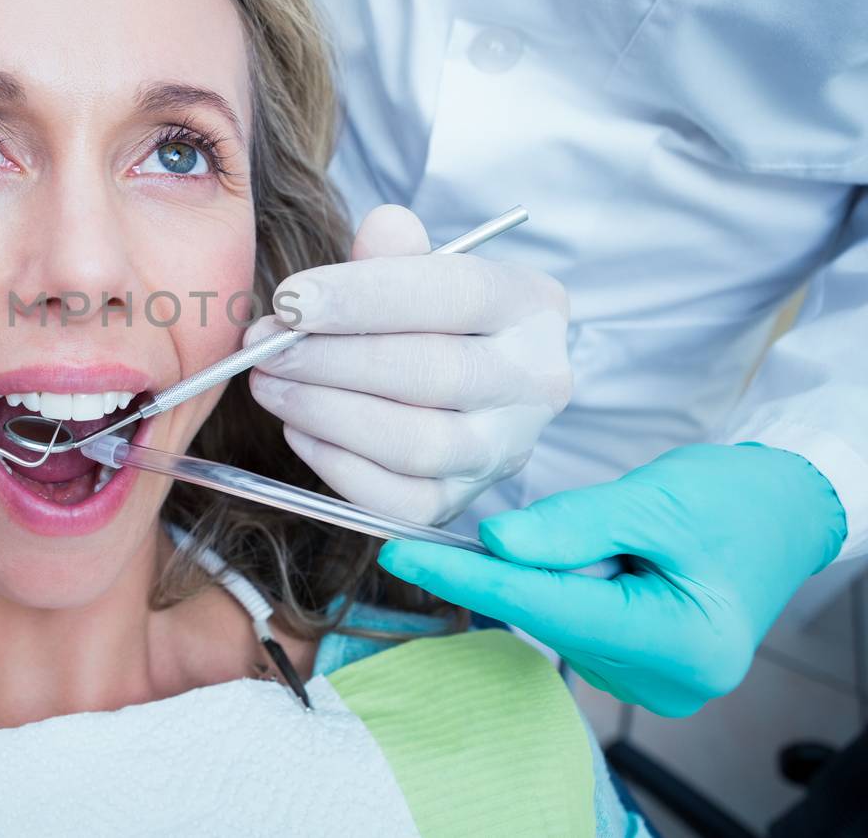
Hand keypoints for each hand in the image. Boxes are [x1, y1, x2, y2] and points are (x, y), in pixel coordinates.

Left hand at [247, 205, 570, 523]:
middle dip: (331, 359)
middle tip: (265, 346)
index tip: (290, 300)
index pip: (455, 294)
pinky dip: (337, 465)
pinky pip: (397, 500)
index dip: (364, 296)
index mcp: (532, 307)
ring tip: (270, 384)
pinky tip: (298, 428)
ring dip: (325, 412)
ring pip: (415, 443)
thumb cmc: (424, 319)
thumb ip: (395, 253)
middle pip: (433, 373)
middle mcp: (536, 383)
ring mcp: (504, 451)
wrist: (450, 386)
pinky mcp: (461, 502)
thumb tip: (382, 225)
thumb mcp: (417, 271)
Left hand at [379, 443, 848, 715]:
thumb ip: (572, 526)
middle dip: (524, 564)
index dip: (467, 579)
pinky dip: (568, 583)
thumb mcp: (654, 500)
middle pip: (549, 615)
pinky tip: (608, 559)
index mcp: (681, 642)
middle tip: (553, 518)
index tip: (400, 554)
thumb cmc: (732, 503)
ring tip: (619, 536)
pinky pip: (573, 621)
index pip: (546, 607)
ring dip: (555, 570)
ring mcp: (652, 684)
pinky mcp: (637, 670)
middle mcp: (666, 681)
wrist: (784, 516)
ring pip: (556, 617)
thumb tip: (493, 545)